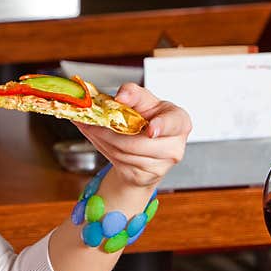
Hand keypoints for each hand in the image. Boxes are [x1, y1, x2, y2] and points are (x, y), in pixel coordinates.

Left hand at [73, 82, 191, 188]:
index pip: (173, 123)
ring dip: (103, 140)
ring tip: (92, 128)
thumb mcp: (143, 101)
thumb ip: (133, 93)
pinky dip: (104, 149)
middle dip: (110, 132)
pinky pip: (120, 163)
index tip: (150, 130)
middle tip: (91, 122)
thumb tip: (120, 96)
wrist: (146, 145)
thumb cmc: (148, 118)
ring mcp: (163, 164)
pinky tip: (100, 140)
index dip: (161, 126)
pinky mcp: (147, 176)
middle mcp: (175, 145)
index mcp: (179, 121)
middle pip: (138, 142)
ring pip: (125, 153)